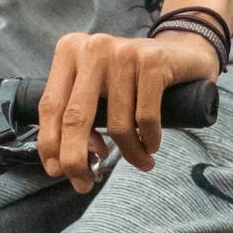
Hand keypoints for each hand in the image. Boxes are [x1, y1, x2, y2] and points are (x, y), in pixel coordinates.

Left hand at [36, 27, 220, 194]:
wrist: (182, 53)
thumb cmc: (133, 79)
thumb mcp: (99, 90)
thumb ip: (80, 117)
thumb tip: (71, 160)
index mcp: (69, 51)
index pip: (50, 105)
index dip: (49, 143)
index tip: (55, 171)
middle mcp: (92, 48)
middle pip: (75, 117)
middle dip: (75, 159)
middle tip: (84, 185)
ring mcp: (123, 52)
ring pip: (117, 123)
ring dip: (129, 154)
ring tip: (140, 161)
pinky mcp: (152, 61)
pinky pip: (145, 118)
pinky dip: (149, 140)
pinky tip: (152, 146)